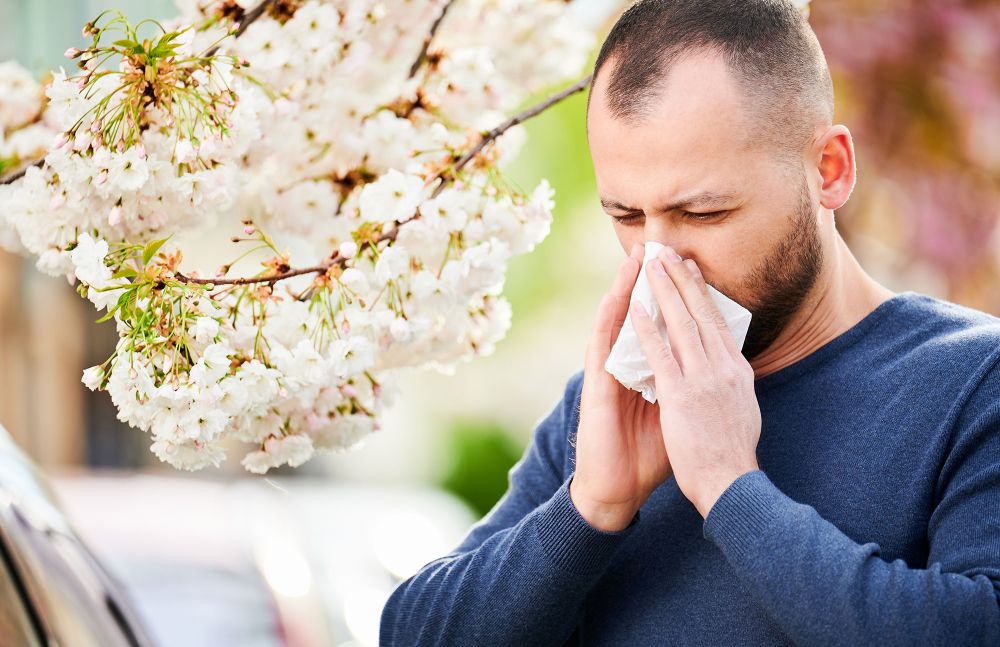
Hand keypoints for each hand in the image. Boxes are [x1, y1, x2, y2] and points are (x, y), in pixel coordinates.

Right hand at [569, 243, 672, 531]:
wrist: (618, 490)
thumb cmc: (648, 457)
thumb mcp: (679, 416)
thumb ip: (692, 391)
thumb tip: (720, 376)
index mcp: (652, 372)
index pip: (665, 326)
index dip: (678, 297)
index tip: (692, 267)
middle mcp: (629, 366)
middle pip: (642, 314)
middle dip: (654, 280)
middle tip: (663, 246)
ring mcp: (610, 374)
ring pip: (618, 322)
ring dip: (626, 288)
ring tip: (637, 257)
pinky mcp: (597, 386)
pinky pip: (602, 347)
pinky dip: (609, 321)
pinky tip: (616, 297)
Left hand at [629, 245, 761, 518]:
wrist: (731, 486)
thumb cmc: (732, 455)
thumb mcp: (742, 411)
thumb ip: (733, 386)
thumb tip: (735, 370)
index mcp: (738, 372)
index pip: (718, 322)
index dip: (702, 293)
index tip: (690, 269)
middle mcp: (724, 368)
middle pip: (702, 313)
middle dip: (683, 280)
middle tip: (668, 252)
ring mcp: (703, 380)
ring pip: (681, 324)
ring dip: (665, 291)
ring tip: (652, 265)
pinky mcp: (681, 395)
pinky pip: (659, 353)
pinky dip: (646, 328)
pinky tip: (634, 308)